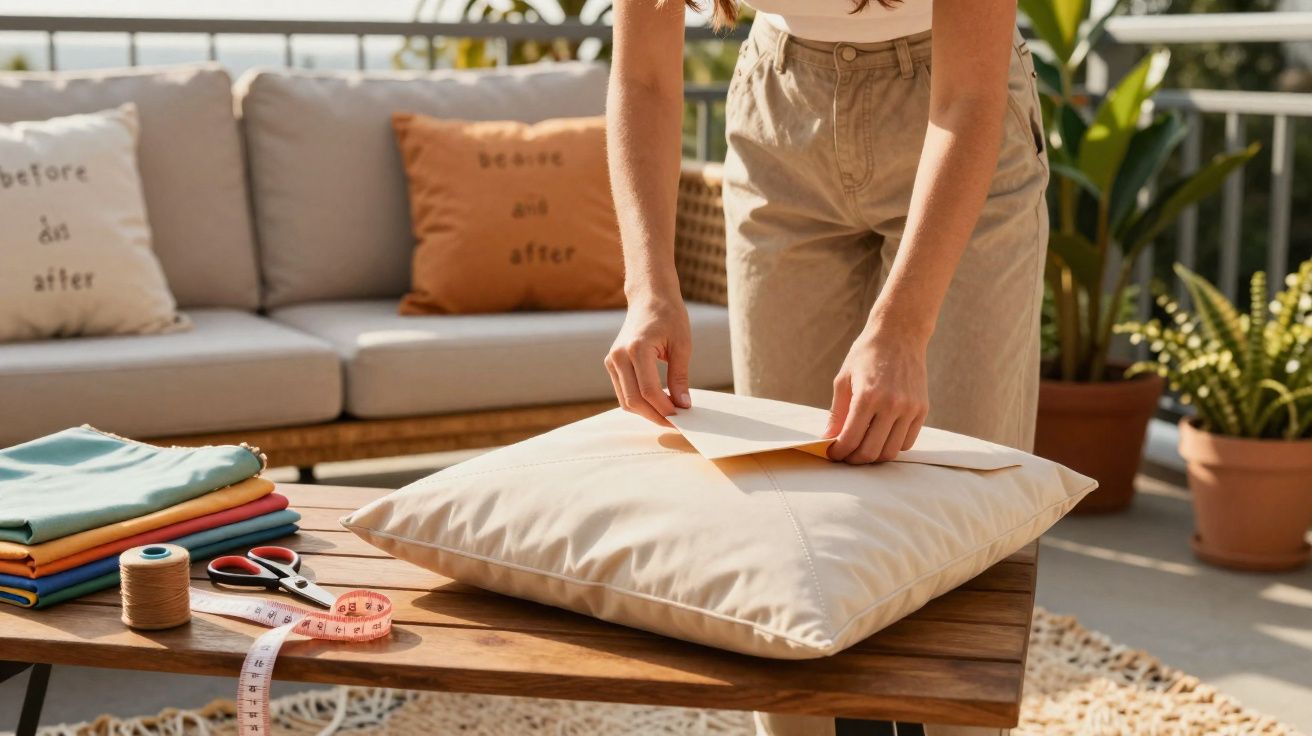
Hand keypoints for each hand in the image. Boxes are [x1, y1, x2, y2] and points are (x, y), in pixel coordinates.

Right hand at [605, 294, 692, 425]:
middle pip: (634, 400)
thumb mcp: (682, 345)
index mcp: (637, 348)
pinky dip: (639, 402)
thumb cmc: (669, 316)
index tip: (682, 416)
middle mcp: (619, 356)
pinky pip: (623, 392)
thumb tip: (683, 405)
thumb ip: (680, 378)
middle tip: (677, 422)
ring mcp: (612, 361)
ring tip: (669, 414)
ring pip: (626, 401)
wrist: (649, 297)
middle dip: (656, 416)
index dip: (665, 408)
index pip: (649, 391)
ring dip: (647, 412)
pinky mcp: (611, 364)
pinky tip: (658, 403)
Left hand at [824, 324, 929, 463]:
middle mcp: (891, 405)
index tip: (833, 453)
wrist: (900, 334)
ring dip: (874, 457)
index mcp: (867, 396)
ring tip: (862, 449)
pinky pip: (907, 442)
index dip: (839, 452)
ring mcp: (909, 408)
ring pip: (891, 451)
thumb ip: (837, 412)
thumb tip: (828, 438)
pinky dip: (892, 446)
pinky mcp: (922, 409)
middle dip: (854, 459)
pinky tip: (881, 438)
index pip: (851, 439)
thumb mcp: (844, 379)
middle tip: (846, 456)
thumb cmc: (867, 354)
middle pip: (871, 451)